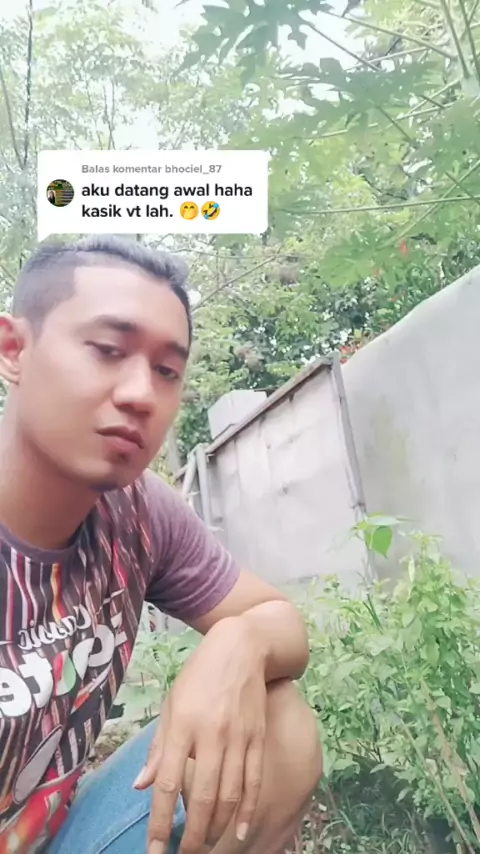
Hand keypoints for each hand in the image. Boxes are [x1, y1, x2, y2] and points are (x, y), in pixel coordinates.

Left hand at [134, 616, 267, 853]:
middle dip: (192, 835)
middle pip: (203, 796)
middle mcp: (211, 734)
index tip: (155, 850)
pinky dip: (248, 811)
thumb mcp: (171, 704)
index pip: (169, 784)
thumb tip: (141, 785)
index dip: (161, 822)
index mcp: (182, 726)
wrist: (241, 648)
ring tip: (206, 847)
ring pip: (230, 795)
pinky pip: (254, 781)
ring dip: (217, 828)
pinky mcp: (258, 737)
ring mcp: (238, 737)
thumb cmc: (199, 676)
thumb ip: (158, 747)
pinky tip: (241, 832)